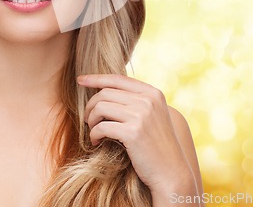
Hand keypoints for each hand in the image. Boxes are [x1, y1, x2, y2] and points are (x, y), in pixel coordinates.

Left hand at [78, 74, 196, 198]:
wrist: (171, 172)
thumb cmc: (157, 145)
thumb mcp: (153, 115)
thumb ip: (136, 100)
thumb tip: (106, 90)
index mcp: (153, 93)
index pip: (118, 78)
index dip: (96, 78)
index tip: (81, 80)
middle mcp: (148, 100)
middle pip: (106, 92)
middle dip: (91, 105)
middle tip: (88, 119)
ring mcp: (141, 115)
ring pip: (101, 107)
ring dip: (91, 119)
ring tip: (93, 130)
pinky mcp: (133, 132)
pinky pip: (102, 127)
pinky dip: (94, 134)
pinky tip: (96, 141)